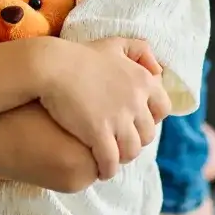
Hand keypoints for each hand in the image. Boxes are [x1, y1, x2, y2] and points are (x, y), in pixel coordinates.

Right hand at [38, 38, 172, 180]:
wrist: (51, 66)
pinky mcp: (98, 134)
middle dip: (136, 139)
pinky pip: (110, 161)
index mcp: (143, 80)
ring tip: (112, 157)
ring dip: (123, 156)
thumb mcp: (115, 44)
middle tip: (121, 141)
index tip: (136, 121)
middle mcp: (136, 101)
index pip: (163, 108)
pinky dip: (107, 169)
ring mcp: (118, 119)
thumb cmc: (80, 56)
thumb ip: (140, 51)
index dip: (151, 118)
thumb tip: (159, 71)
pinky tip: (101, 170)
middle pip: (148, 134)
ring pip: (131, 151)